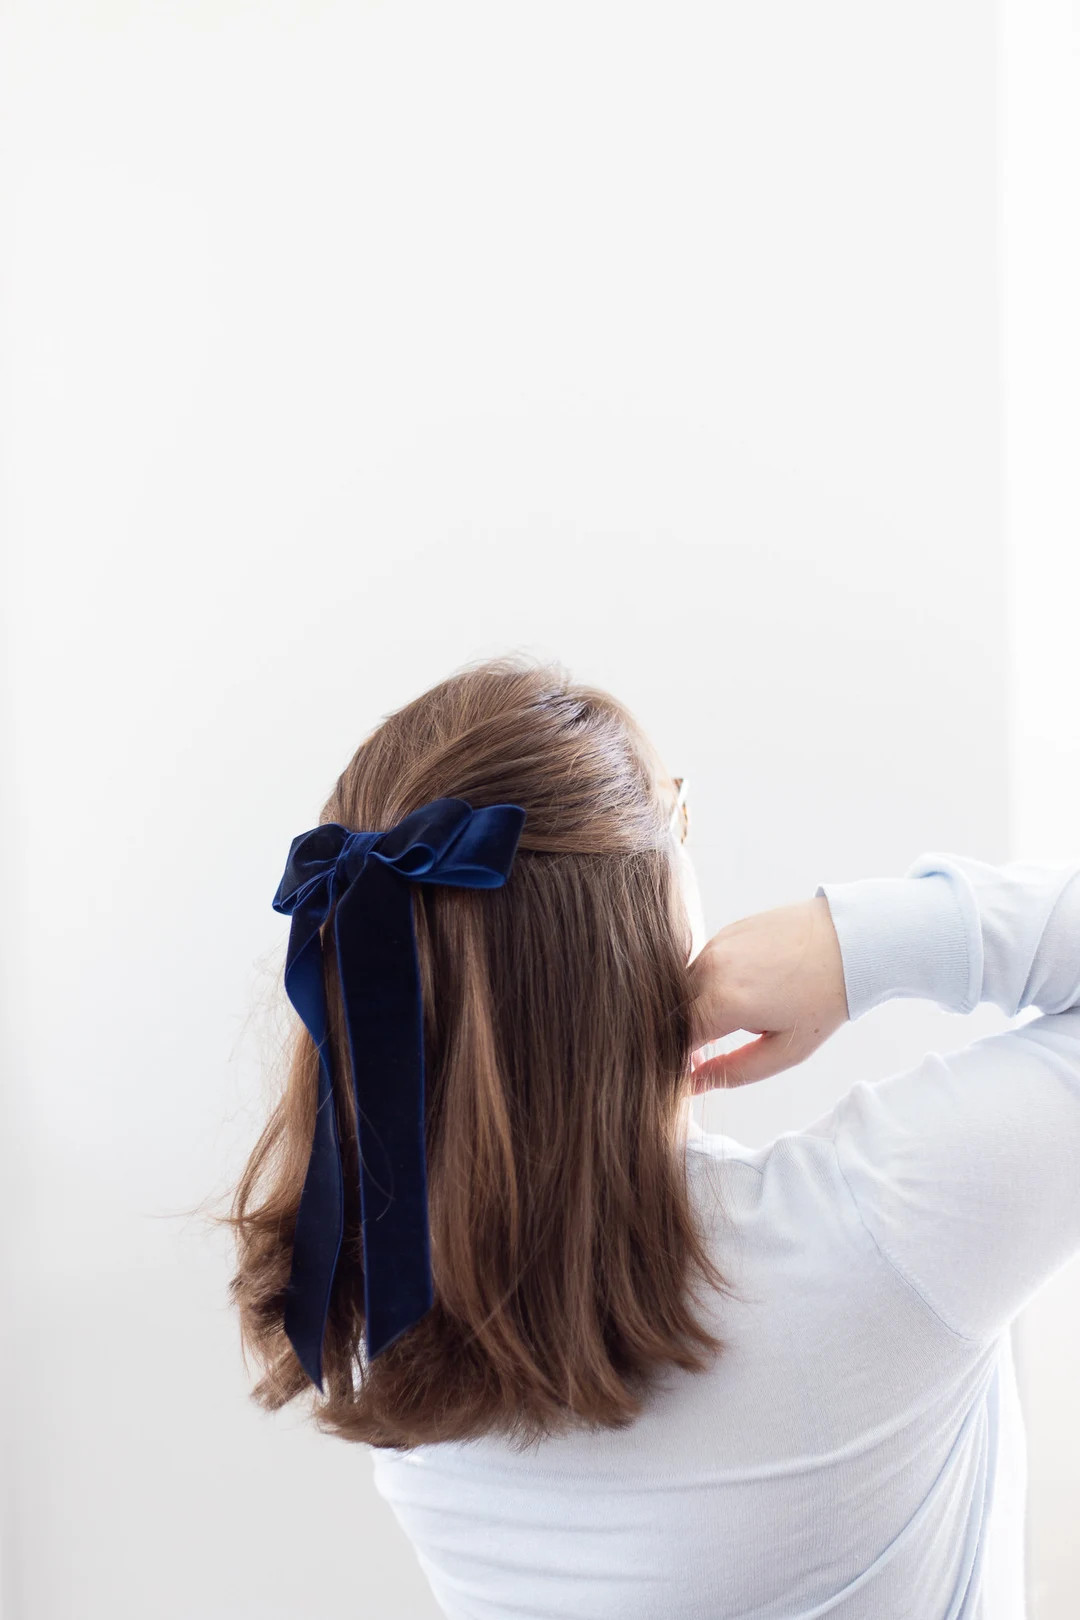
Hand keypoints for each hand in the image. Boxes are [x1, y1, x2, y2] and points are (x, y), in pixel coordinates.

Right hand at [686, 896, 848, 1091]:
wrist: (851, 941)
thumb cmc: (824, 999)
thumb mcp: (786, 1050)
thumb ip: (735, 1071)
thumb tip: (695, 1083)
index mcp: (724, 1002)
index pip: (677, 1039)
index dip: (680, 1059)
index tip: (693, 1070)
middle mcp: (711, 969)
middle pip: (675, 1012)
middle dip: (685, 1035)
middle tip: (710, 1052)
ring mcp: (716, 945)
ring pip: (685, 987)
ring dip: (696, 1008)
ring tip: (735, 1020)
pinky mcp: (725, 932)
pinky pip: (702, 964)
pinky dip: (710, 984)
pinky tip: (742, 991)